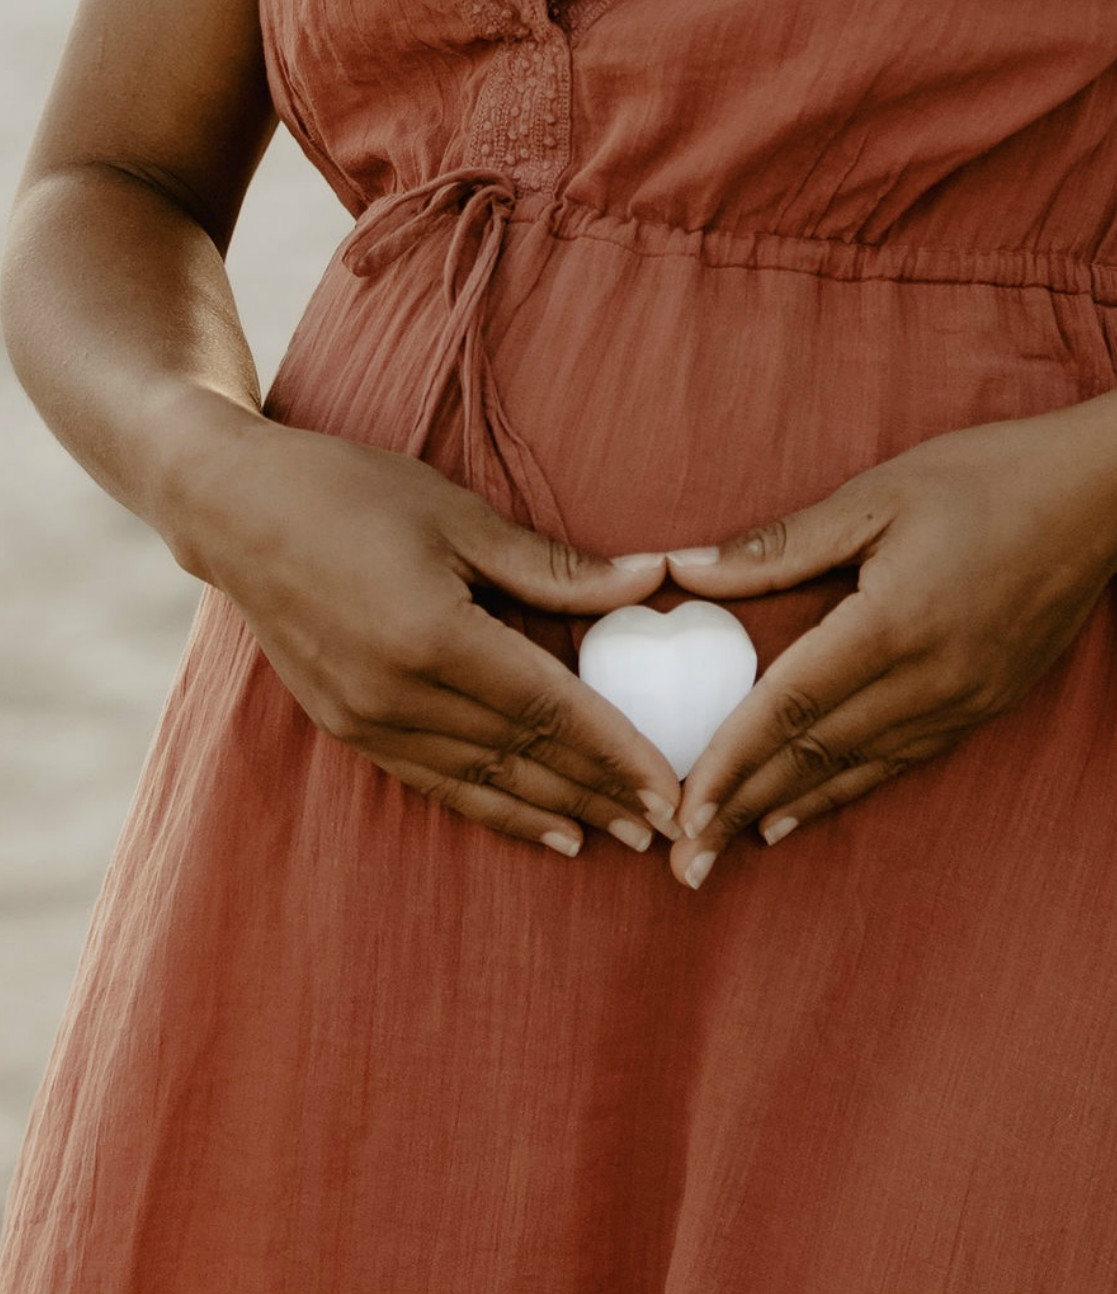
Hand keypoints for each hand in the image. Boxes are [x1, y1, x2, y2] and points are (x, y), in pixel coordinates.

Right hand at [169, 418, 684, 854]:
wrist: (233, 509)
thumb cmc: (352, 493)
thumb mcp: (460, 516)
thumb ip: (556, 568)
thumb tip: (652, 580)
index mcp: (434, 638)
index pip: (550, 711)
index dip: (616, 753)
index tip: (668, 787)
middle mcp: (397, 694)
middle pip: (523, 756)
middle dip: (600, 793)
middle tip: (667, 827)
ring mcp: (365, 719)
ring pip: (481, 781)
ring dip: (554, 811)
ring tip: (616, 837)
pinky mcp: (347, 727)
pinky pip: (436, 782)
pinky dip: (494, 808)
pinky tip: (541, 826)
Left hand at [657, 405, 1116, 888]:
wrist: (1103, 500)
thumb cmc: (987, 478)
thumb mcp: (877, 495)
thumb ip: (779, 544)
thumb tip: (684, 568)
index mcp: (893, 622)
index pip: (791, 706)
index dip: (730, 761)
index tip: (682, 808)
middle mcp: (929, 677)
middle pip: (816, 757)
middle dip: (742, 808)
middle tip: (684, 862)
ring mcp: (962, 700)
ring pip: (856, 770)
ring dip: (784, 810)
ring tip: (725, 849)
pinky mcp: (983, 707)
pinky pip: (898, 762)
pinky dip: (843, 794)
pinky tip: (797, 815)